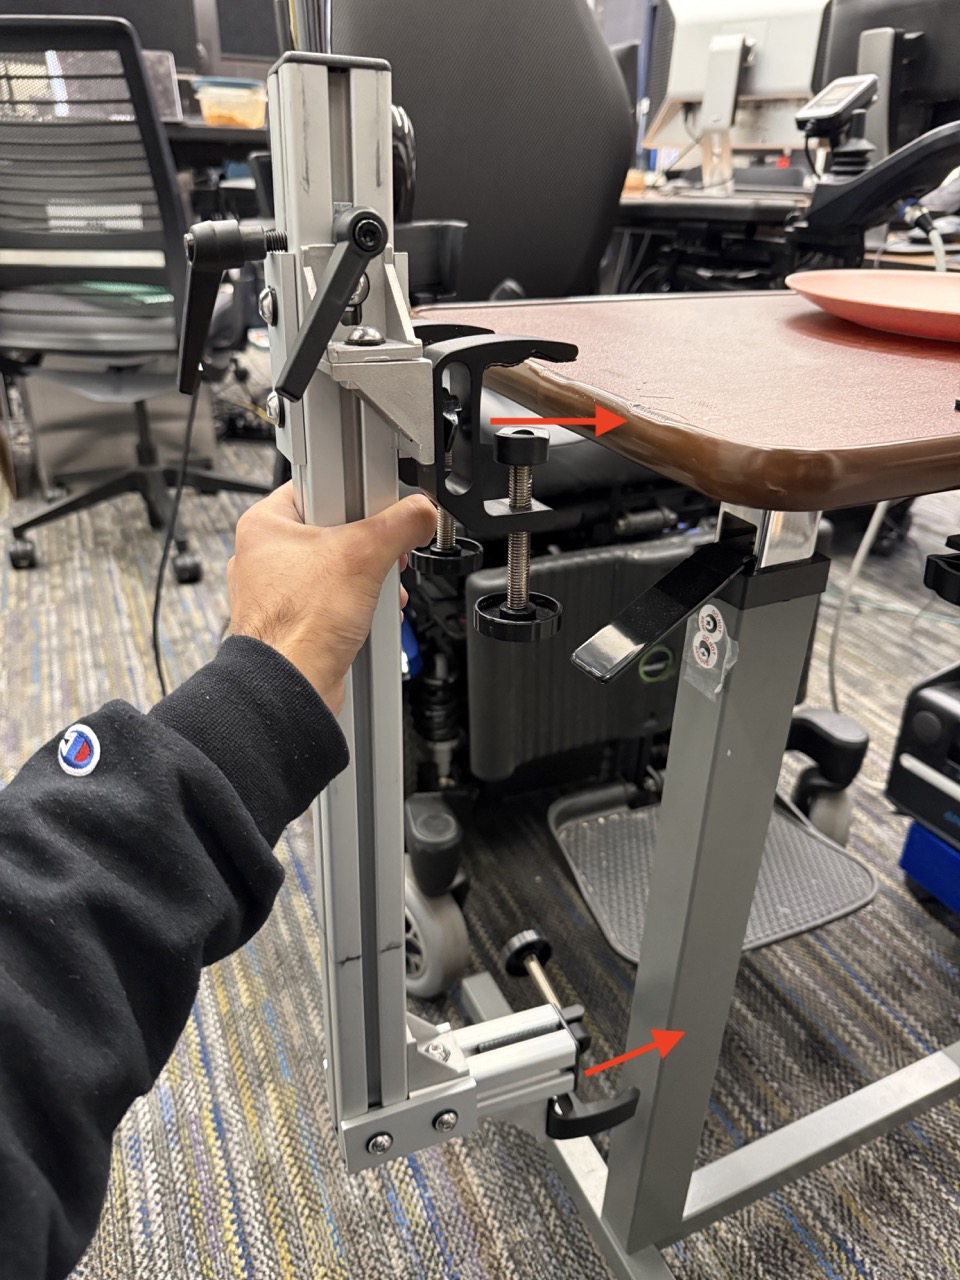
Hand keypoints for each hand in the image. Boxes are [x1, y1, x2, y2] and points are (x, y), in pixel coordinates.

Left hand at [228, 483, 436, 713]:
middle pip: (337, 529)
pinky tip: (369, 617)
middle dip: (371, 549)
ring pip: (340, 569)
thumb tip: (422, 512)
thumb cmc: (299, 627)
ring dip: (370, 581)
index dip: (358, 494)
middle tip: (381, 559)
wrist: (290, 687)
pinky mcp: (297, 620)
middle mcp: (267, 555)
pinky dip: (358, 607)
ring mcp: (280, 591)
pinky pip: (336, 600)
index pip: (321, 485)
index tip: (379, 509)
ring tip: (376, 592)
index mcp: (266, 524)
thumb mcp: (364, 555)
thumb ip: (401, 524)